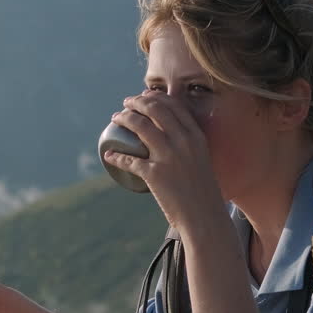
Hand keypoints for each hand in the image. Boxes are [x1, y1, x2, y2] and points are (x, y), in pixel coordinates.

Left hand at [103, 89, 225, 231]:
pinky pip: (129, 160)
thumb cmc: (204, 193)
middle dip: (136, 101)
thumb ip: (190, 147)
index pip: (174, 105)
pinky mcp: (155, 174)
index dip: (156, 96)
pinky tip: (108, 155)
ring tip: (115, 118)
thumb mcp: (202, 161)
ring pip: (140, 126)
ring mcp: (168, 157)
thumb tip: (170, 138)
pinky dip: (115, 156)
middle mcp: (183, 142)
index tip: (145, 95)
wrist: (205, 218)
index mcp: (196, 136)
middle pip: (155, 109)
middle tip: (126, 104)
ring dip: (124, 118)